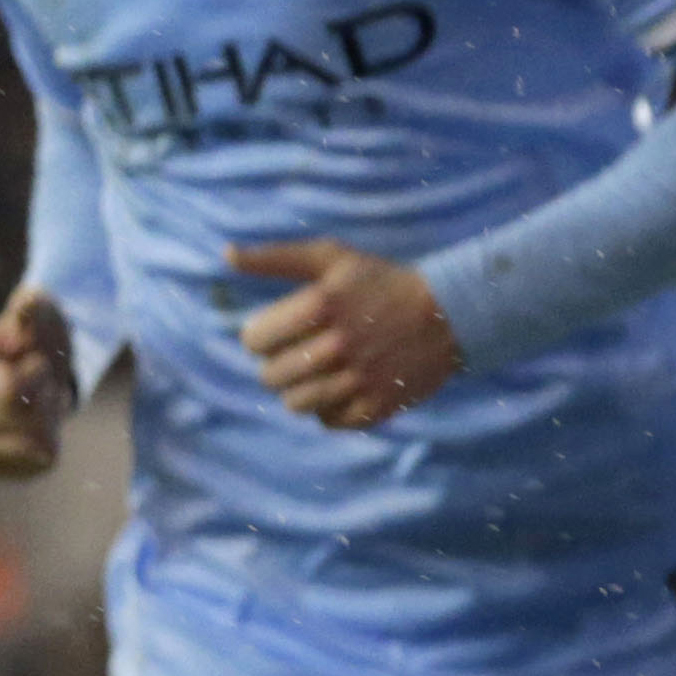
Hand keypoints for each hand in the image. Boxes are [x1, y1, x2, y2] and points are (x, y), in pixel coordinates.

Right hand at [0, 283, 76, 477]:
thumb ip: (32, 307)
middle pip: (18, 417)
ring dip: (49, 425)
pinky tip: (41, 431)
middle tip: (45, 386)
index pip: (9, 389)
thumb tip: (26, 304)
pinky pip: (28, 470)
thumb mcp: (39, 312)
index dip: (38, 374)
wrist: (44, 372)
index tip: (38, 360)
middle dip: (46, 398)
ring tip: (43, 407)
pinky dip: (45, 450)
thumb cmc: (37, 338)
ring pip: (25, 448)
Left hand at [230, 240, 461, 428]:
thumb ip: (275, 258)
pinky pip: (329, 422)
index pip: (254, 341)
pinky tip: (340, 388)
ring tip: (315, 373)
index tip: (274, 334)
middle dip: (275, 366)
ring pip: (296, 404)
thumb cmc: (379, 282)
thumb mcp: (329, 258)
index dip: (258, 338)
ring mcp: (361, 378)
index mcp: (320, 304)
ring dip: (299, 390)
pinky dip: (328, 410)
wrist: (448, 313)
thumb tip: (226, 254)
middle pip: (271, 377)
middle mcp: (339, 344)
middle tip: (296, 355)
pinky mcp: (379, 406)